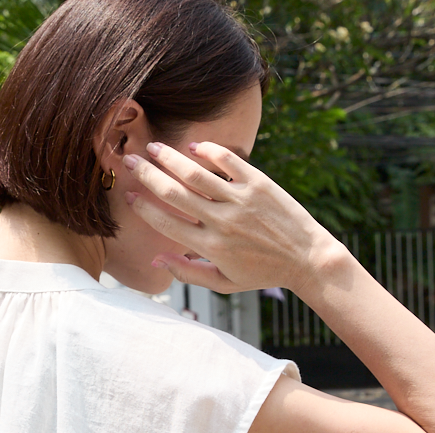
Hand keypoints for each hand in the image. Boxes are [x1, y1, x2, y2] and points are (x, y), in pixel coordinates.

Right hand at [123, 140, 341, 295]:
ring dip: (170, 158)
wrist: (307, 259)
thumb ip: (188, 272)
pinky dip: (208, 151)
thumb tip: (156, 260)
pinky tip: (193, 148)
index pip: (166, 224)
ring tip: (153, 147)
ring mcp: (241, 200)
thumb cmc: (263, 273)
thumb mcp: (224, 283)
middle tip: (130, 161)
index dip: (143, 208)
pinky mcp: (259, 184)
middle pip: (174, 194)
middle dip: (148, 175)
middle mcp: (222, 222)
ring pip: (196, 173)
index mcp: (211, 248)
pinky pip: (228, 161)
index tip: (128, 195)